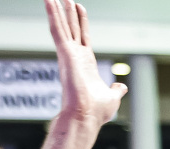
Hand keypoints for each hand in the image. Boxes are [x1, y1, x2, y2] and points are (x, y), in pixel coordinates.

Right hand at [46, 0, 124, 125]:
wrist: (86, 117)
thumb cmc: (96, 112)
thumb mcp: (112, 97)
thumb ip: (116, 89)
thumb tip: (121, 87)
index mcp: (85, 64)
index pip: (83, 37)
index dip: (82, 22)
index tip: (79, 7)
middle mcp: (74, 57)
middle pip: (71, 28)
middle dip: (69, 12)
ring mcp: (68, 54)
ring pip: (62, 26)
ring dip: (58, 10)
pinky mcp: (64, 53)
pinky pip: (57, 30)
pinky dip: (52, 15)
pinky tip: (49, 1)